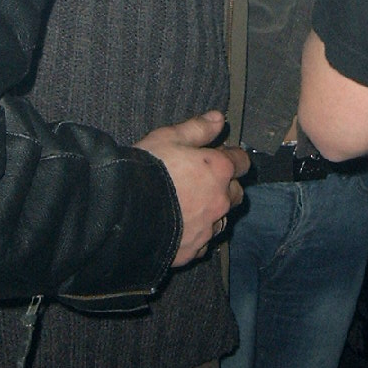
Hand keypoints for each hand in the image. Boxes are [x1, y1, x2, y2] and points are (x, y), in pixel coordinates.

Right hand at [135, 111, 247, 267]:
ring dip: (213, 210)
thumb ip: (198, 128)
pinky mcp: (194, 249)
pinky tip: (181, 226)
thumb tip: (219, 118)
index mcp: (219, 170)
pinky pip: (203, 241)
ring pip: (222, 219)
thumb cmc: (149, 169)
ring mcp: (208, 228)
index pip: (242, 162)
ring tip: (191, 205)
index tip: (219, 154)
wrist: (125, 212)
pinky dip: (197, 232)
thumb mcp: (170, 137)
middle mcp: (220, 201)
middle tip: (205, 180)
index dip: (232, 156)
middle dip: (226, 185)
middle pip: (236, 193)